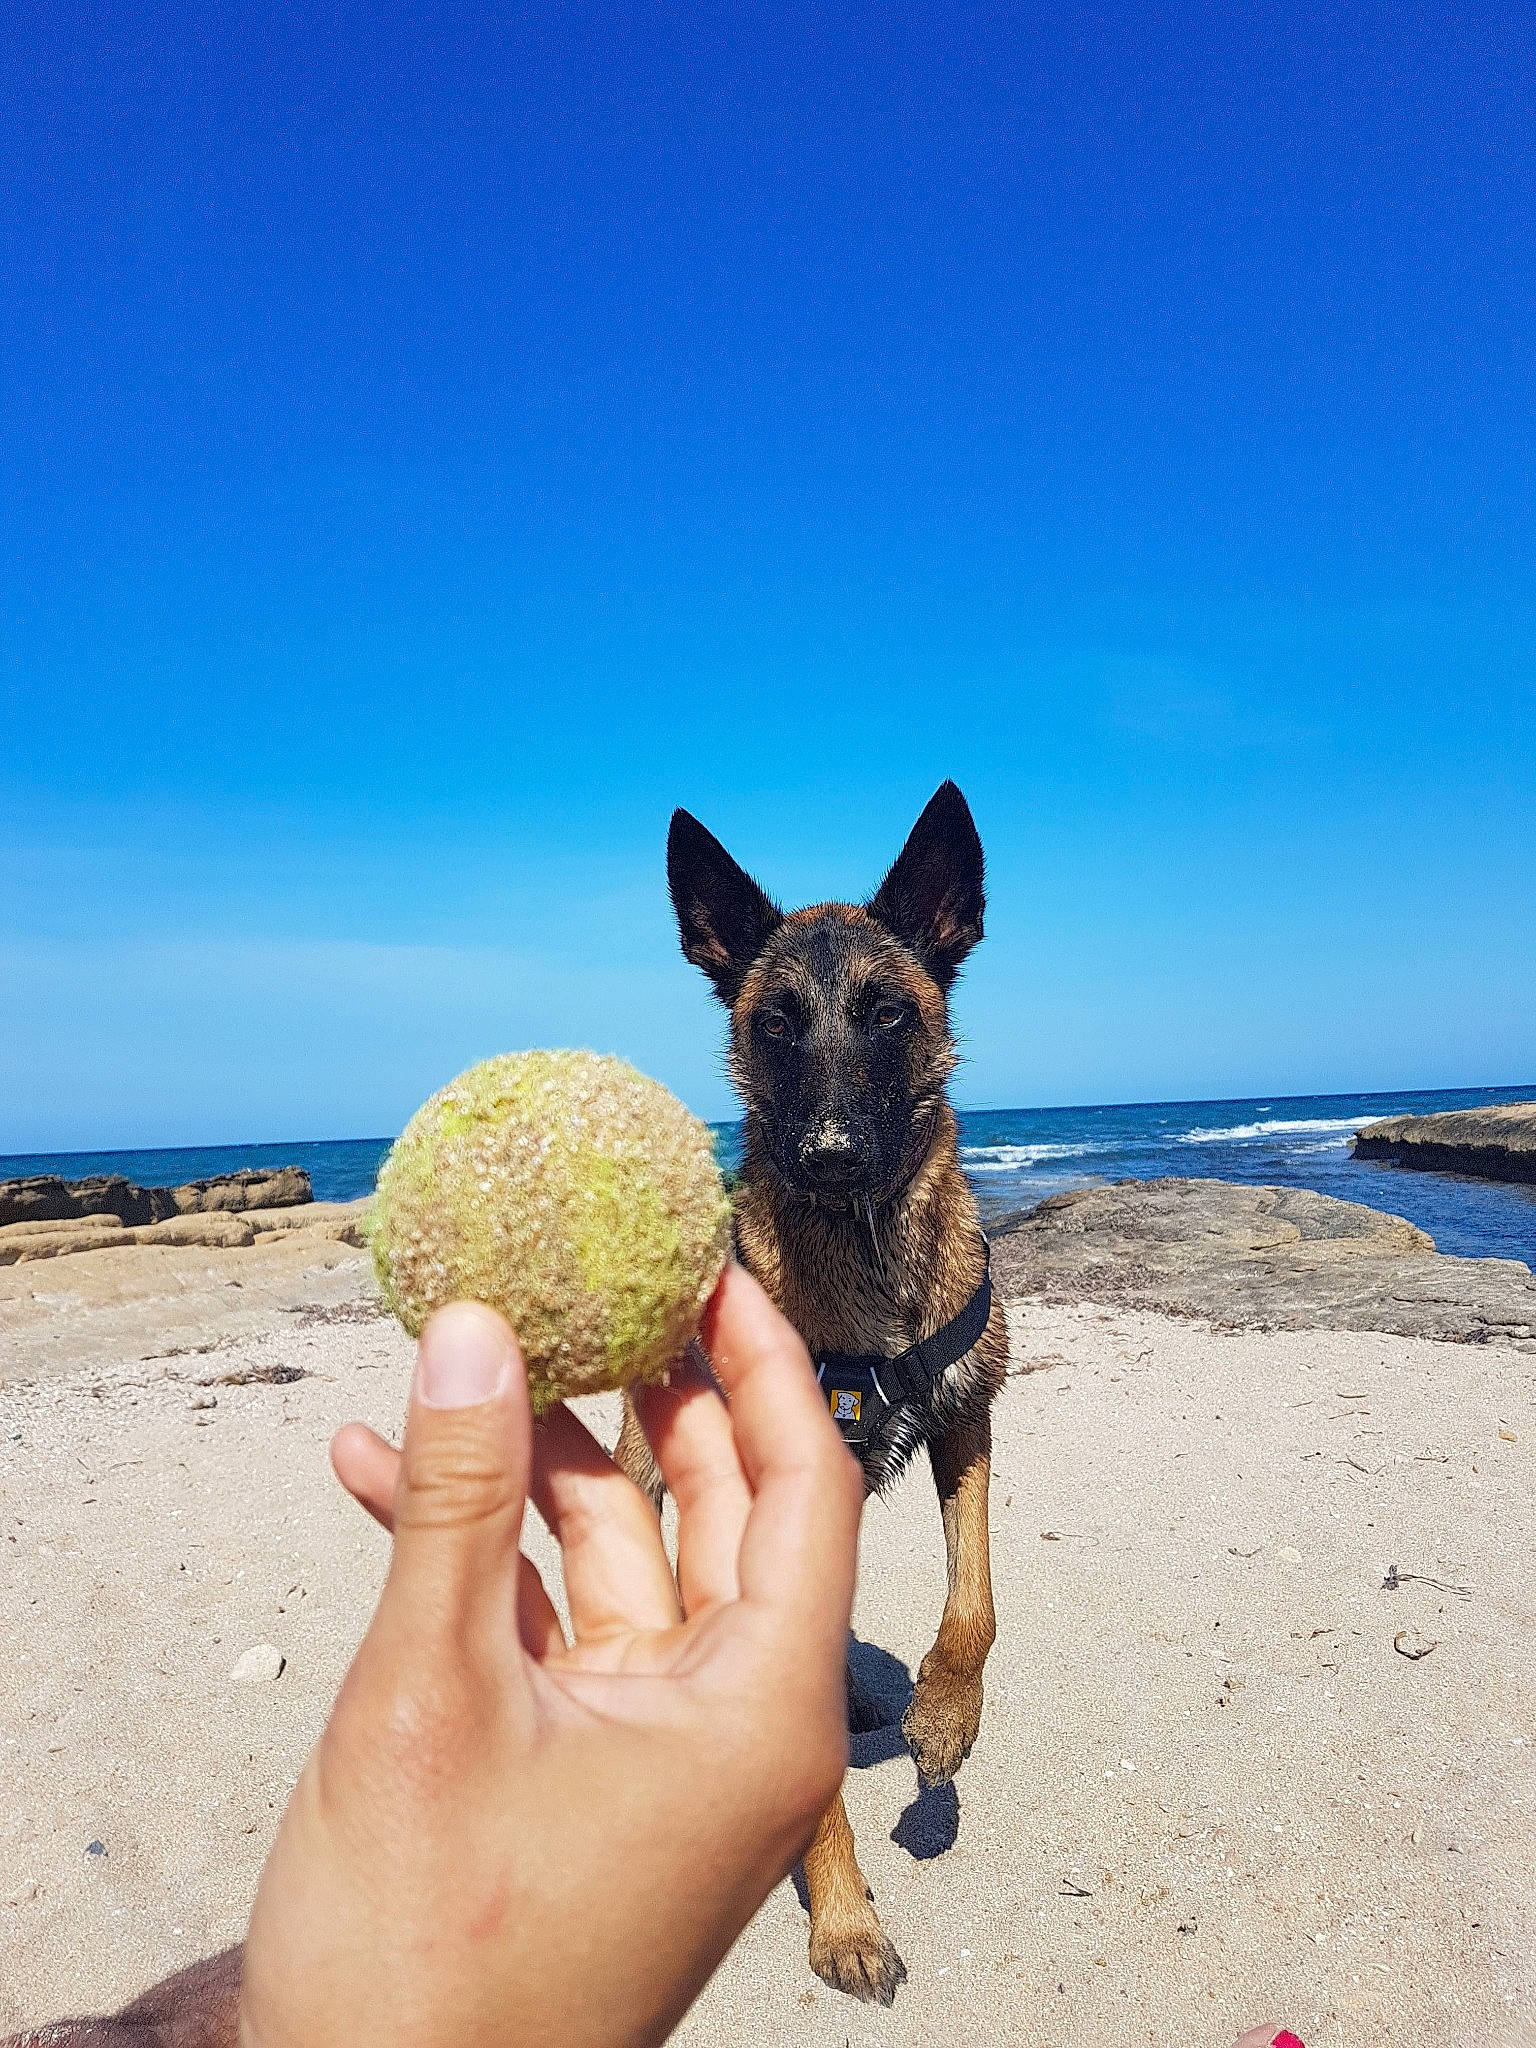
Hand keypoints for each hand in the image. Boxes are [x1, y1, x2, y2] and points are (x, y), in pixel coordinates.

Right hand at [237, 1265, 863, 2047]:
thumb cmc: (425, 1956)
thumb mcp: (436, 1692)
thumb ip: (462, 1498)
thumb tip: (472, 1326)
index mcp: (762, 1707)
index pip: (807, 1482)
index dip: (764, 1360)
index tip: (708, 1261)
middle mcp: (733, 1722)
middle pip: (718, 1507)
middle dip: (648, 1392)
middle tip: (596, 1281)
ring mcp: (657, 1751)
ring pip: (621, 1558)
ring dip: (534, 1464)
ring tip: (463, 1357)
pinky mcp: (582, 1772)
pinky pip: (551, 1625)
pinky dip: (480, 1555)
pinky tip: (373, 1474)